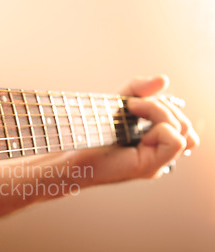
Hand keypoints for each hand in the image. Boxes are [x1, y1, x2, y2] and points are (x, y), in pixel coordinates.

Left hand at [75, 75, 199, 184]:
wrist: (72, 153)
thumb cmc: (91, 132)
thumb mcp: (118, 104)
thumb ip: (139, 89)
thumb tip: (164, 80)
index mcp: (155, 140)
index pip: (181, 121)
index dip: (165, 105)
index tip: (134, 103)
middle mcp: (159, 153)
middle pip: (185, 123)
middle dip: (161, 106)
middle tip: (131, 106)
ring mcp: (157, 162)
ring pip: (184, 130)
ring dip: (160, 112)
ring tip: (132, 112)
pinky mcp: (150, 167)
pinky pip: (176, 142)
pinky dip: (160, 126)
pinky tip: (138, 130)